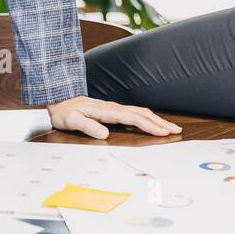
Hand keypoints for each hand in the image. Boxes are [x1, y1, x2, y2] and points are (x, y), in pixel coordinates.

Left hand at [46, 95, 182, 138]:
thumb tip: (105, 133)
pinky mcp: (112, 111)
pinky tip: (151, 124)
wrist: (59, 100)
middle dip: (159, 122)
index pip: (132, 118)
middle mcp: (112, 107)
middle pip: (141, 113)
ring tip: (169, 127)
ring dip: (155, 120)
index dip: (149, 125)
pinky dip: (146, 118)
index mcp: (106, 110)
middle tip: (176, 130)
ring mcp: (113, 108)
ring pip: (139, 112)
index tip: (162, 132)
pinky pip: (133, 114)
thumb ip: (87, 126)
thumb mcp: (72, 121)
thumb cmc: (64, 112)